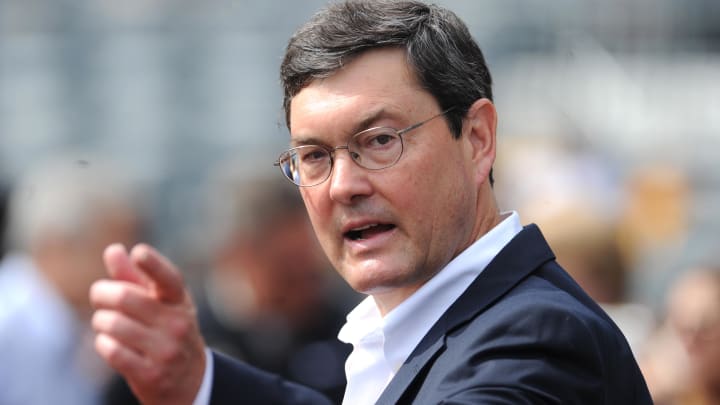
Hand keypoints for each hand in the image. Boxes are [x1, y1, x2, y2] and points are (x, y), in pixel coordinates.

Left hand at [90, 243, 206, 404]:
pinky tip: (108, 343)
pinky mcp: (151, 374)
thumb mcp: (160, 304)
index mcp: (180, 301)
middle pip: (125, 298)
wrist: (189, 381)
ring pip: (113, 324)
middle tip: (99, 295)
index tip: (139, 253)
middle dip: (102, 294)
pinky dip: (103, 344)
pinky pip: (112, 351)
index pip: (169, 279)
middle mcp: (177, 324)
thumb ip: (134, 278)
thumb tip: (113, 250)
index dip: (154, 264)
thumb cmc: (166, 332)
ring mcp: (166, 350)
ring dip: (100, 321)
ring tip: (104, 323)